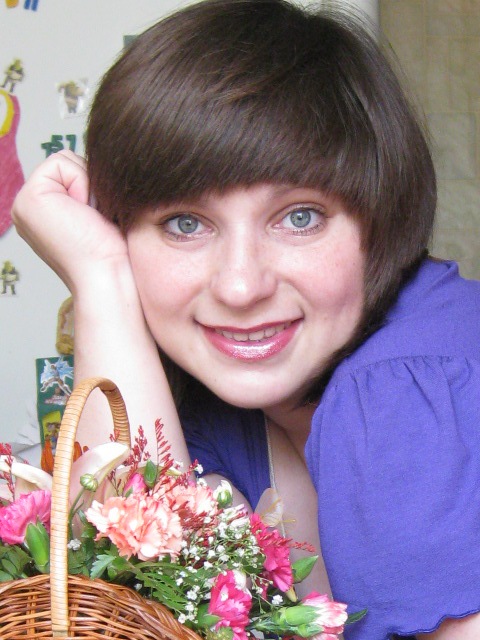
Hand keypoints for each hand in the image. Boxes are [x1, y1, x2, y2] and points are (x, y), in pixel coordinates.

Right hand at [12, 150, 128, 293]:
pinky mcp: (29, 198)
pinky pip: (61, 162)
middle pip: (67, 161)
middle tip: (93, 217)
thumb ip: (85, 190)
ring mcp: (24, 203)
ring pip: (65, 159)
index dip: (92, 185)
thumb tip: (96, 167)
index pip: (69, 171)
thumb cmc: (111, 252)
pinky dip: (81, 182)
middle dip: (89, 183)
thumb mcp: (97, 212)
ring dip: (87, 184)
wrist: (107, 272)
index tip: (96, 218)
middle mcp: (29, 207)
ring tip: (89, 216)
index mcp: (43, 212)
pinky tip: (83, 212)